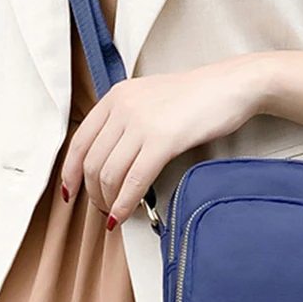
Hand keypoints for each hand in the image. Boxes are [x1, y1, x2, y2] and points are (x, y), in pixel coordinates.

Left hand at [59, 56, 262, 229]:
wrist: (232, 86)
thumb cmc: (198, 96)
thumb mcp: (150, 98)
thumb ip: (127, 120)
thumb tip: (111, 157)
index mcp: (116, 96)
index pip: (79, 141)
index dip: (70, 172)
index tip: (71, 191)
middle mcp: (123, 107)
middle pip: (91, 162)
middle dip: (93, 193)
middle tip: (102, 208)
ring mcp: (141, 122)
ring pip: (108, 174)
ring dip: (108, 201)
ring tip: (116, 213)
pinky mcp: (163, 140)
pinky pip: (134, 181)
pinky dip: (125, 204)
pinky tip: (126, 215)